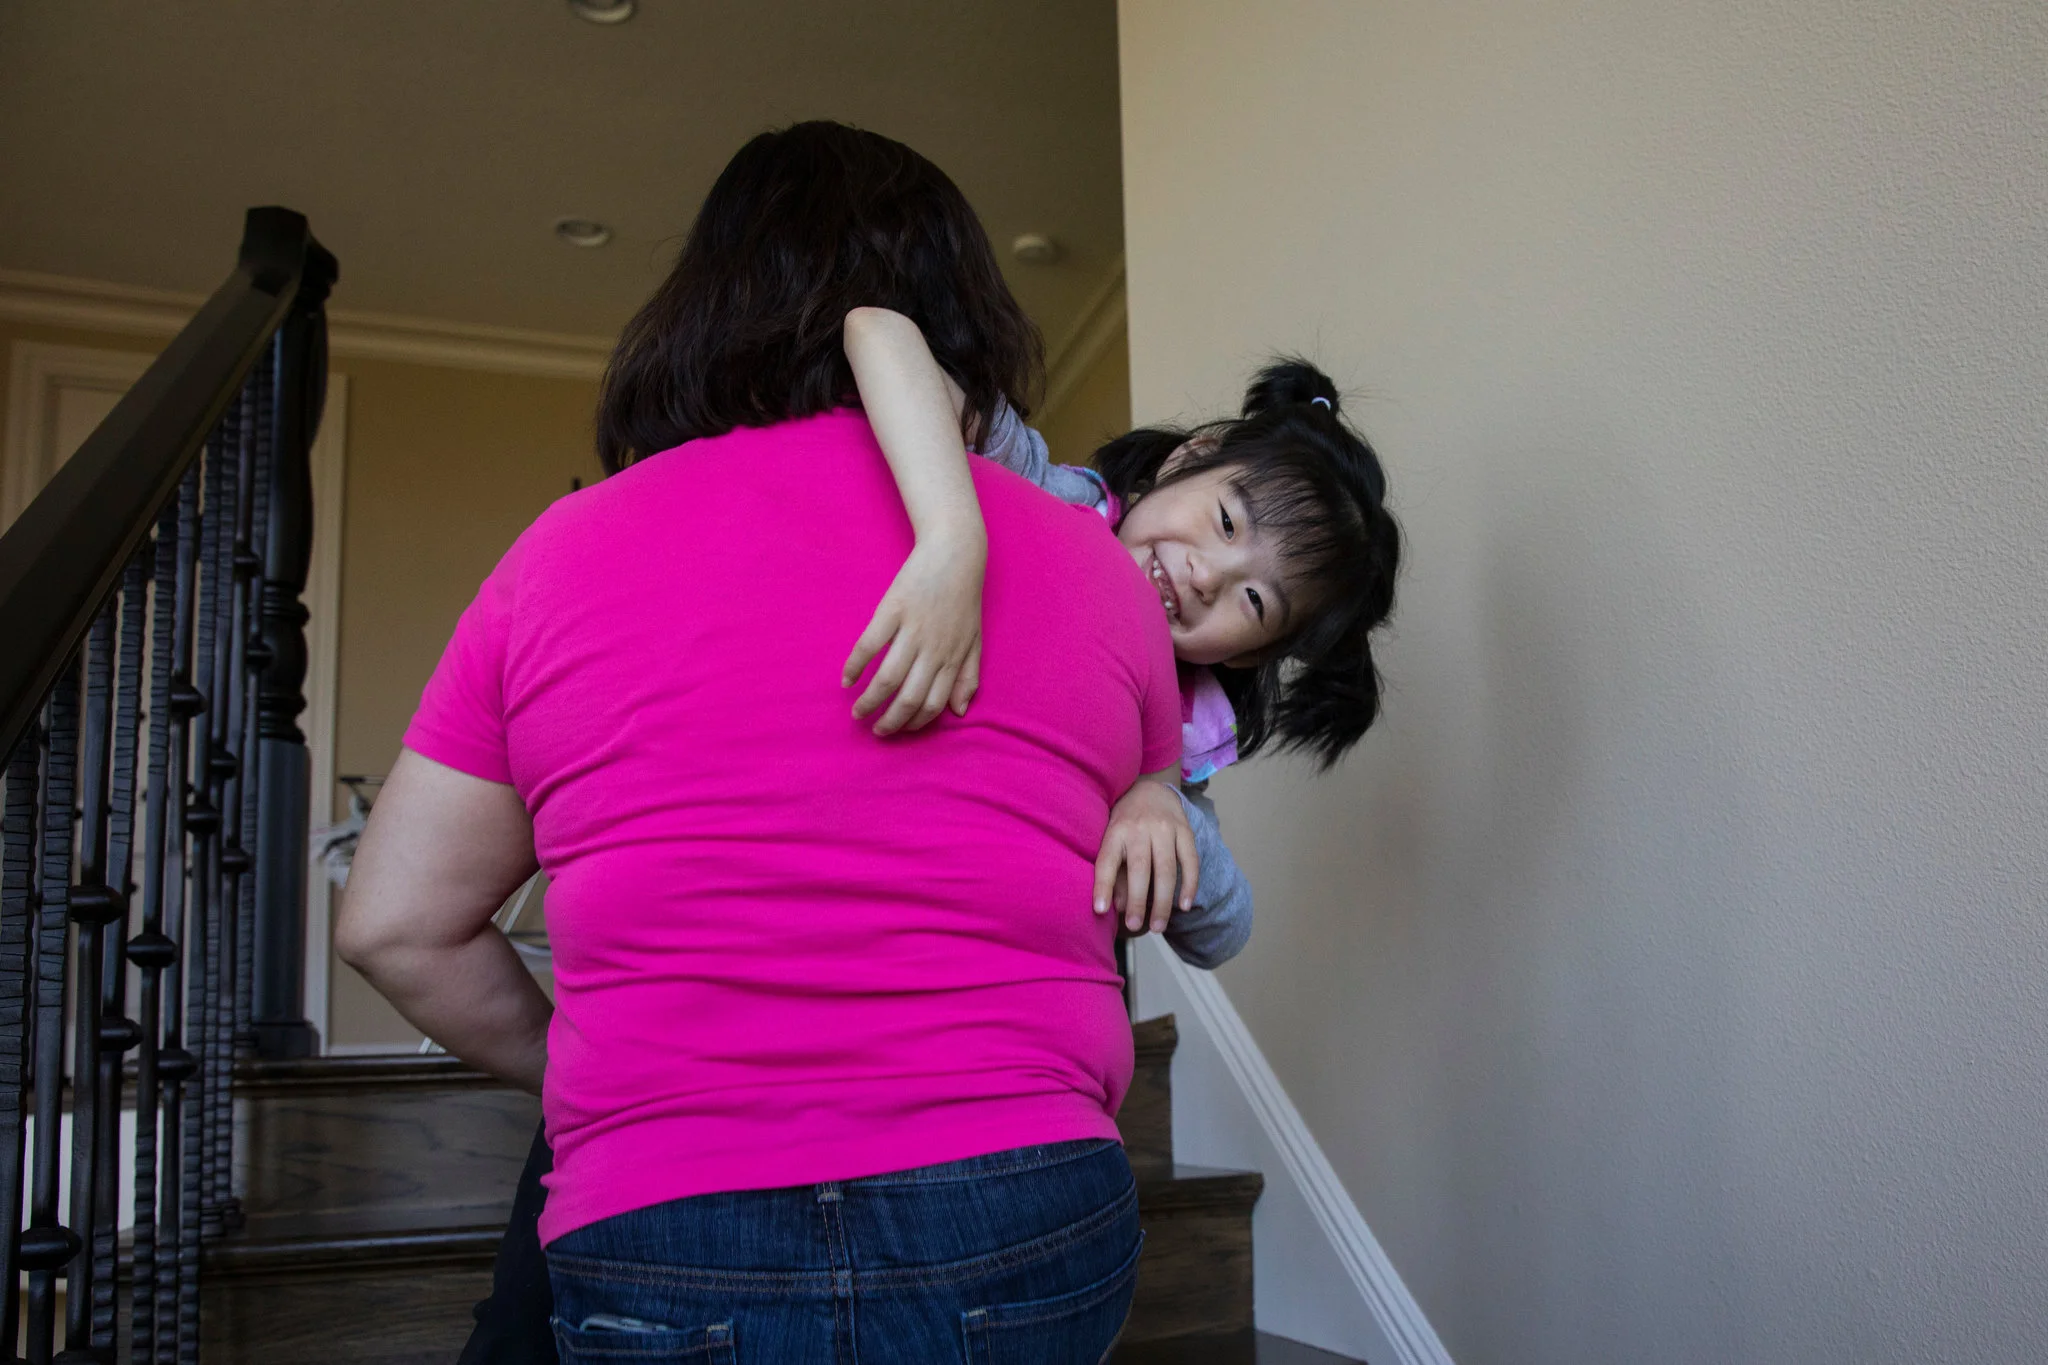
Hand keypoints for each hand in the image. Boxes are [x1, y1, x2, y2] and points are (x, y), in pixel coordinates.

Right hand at [843, 530, 985, 735]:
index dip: (914, 722)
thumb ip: (968, 675)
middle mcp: (933, 649)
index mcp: (952, 658)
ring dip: (869, 701)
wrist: (955, 552)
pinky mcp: (893, 609)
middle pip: (909, 698)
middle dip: (889, 721)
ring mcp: (912, 630)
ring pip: (888, 678)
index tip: (899, 729)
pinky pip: (869, 645)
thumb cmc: (964, 597)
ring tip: (857, 712)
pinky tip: (846, 680)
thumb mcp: (974, 639)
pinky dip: (854, 666)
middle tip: (874, 730)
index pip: (933, 704)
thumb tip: (959, 711)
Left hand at [1094, 777, 1198, 936]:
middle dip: (1138, 900)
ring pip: (1166, 869)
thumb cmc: (1126, 823)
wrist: (1150, 789)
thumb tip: (1115, 907)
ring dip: (1163, 901)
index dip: (1102, 886)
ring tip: (1159, 927)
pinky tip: (1184, 906)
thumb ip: (1114, 872)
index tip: (1100, 910)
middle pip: (1140, 868)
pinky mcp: (1185, 830)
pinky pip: (1190, 861)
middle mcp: (1140, 828)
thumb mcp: (1111, 840)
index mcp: (1116, 831)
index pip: (1107, 861)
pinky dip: (1189, 885)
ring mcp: (1165, 828)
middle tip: (1135, 926)